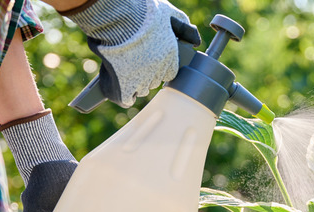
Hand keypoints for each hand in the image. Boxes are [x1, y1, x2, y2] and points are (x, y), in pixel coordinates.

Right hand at [61, 0, 201, 107]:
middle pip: (155, 81)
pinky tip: (118, 89)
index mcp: (171, 56)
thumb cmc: (141, 11)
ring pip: (141, 90)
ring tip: (124, 71)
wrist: (118, 16)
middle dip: (147, 74)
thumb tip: (195, 41)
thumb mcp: (168, 13)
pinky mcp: (124, 86)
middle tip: (135, 64)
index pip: (170, 72)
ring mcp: (142, 79)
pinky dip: (122, 96)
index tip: (151, 62)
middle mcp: (159, 70)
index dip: (160, 68)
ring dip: (134, 84)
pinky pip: (126, 99)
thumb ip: (183, 27)